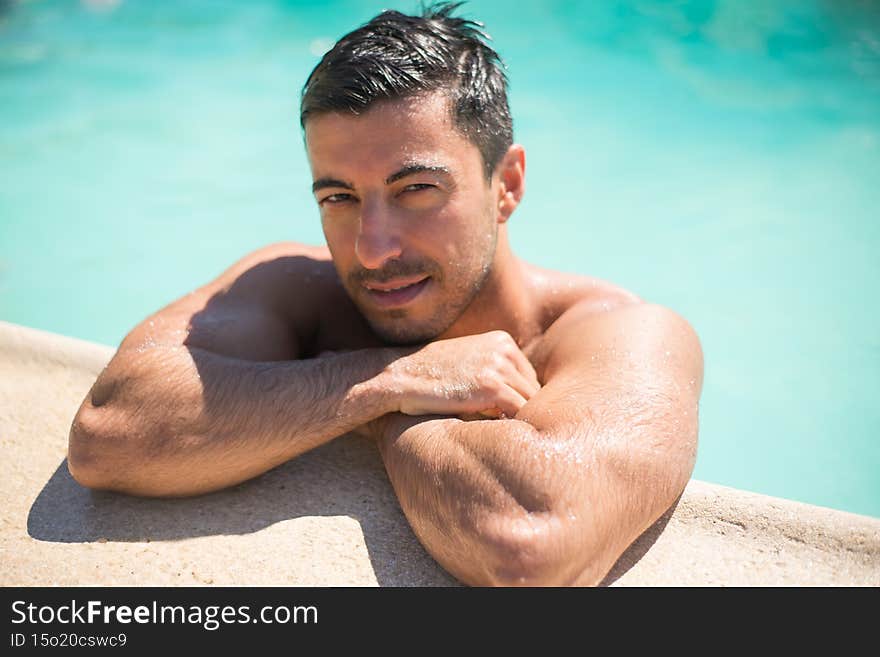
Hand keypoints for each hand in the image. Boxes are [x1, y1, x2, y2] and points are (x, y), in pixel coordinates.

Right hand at [389, 330, 540, 418]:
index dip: (518, 398)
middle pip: (532, 388)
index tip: (503, 415)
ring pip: (529, 401)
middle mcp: (504, 350)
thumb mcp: (467, 360)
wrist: (400, 376)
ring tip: (501, 433)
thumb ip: (493, 370)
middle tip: (506, 429)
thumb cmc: (430, 375)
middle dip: (520, 409)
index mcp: (501, 341)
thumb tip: (520, 400)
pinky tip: (495, 432)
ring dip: (517, 418)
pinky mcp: (492, 388)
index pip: (528, 376)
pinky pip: (520, 411)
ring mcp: (499, 368)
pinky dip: (513, 424)